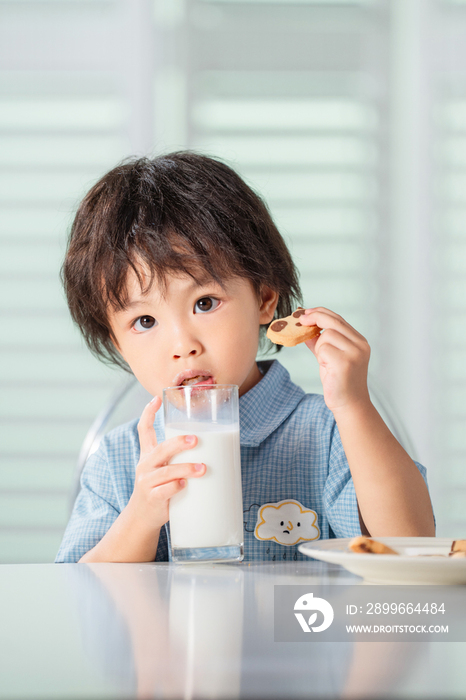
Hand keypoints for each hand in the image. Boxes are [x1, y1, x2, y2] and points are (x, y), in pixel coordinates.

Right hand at [127, 397, 205, 529]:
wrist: (143, 516)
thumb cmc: (159, 488)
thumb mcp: (162, 468)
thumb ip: (178, 456)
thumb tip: (212, 444)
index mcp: (148, 455)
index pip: (143, 430)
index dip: (148, 413)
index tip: (156, 398)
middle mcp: (145, 466)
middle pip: (160, 449)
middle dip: (178, 443)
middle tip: (195, 440)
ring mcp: (147, 482)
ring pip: (166, 471)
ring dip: (186, 468)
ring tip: (203, 468)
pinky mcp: (153, 498)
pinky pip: (165, 491)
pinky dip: (176, 487)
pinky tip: (185, 484)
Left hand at [299, 307, 370, 414]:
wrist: (349, 404)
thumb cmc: (339, 382)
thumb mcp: (329, 357)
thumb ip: (320, 342)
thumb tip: (305, 327)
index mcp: (359, 341)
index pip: (338, 319)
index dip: (321, 312)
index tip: (306, 312)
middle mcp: (360, 345)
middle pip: (333, 322)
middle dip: (315, 318)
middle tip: (301, 320)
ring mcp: (354, 353)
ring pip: (327, 335)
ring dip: (319, 347)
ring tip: (325, 362)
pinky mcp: (345, 362)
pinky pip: (324, 348)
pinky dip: (320, 357)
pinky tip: (327, 368)